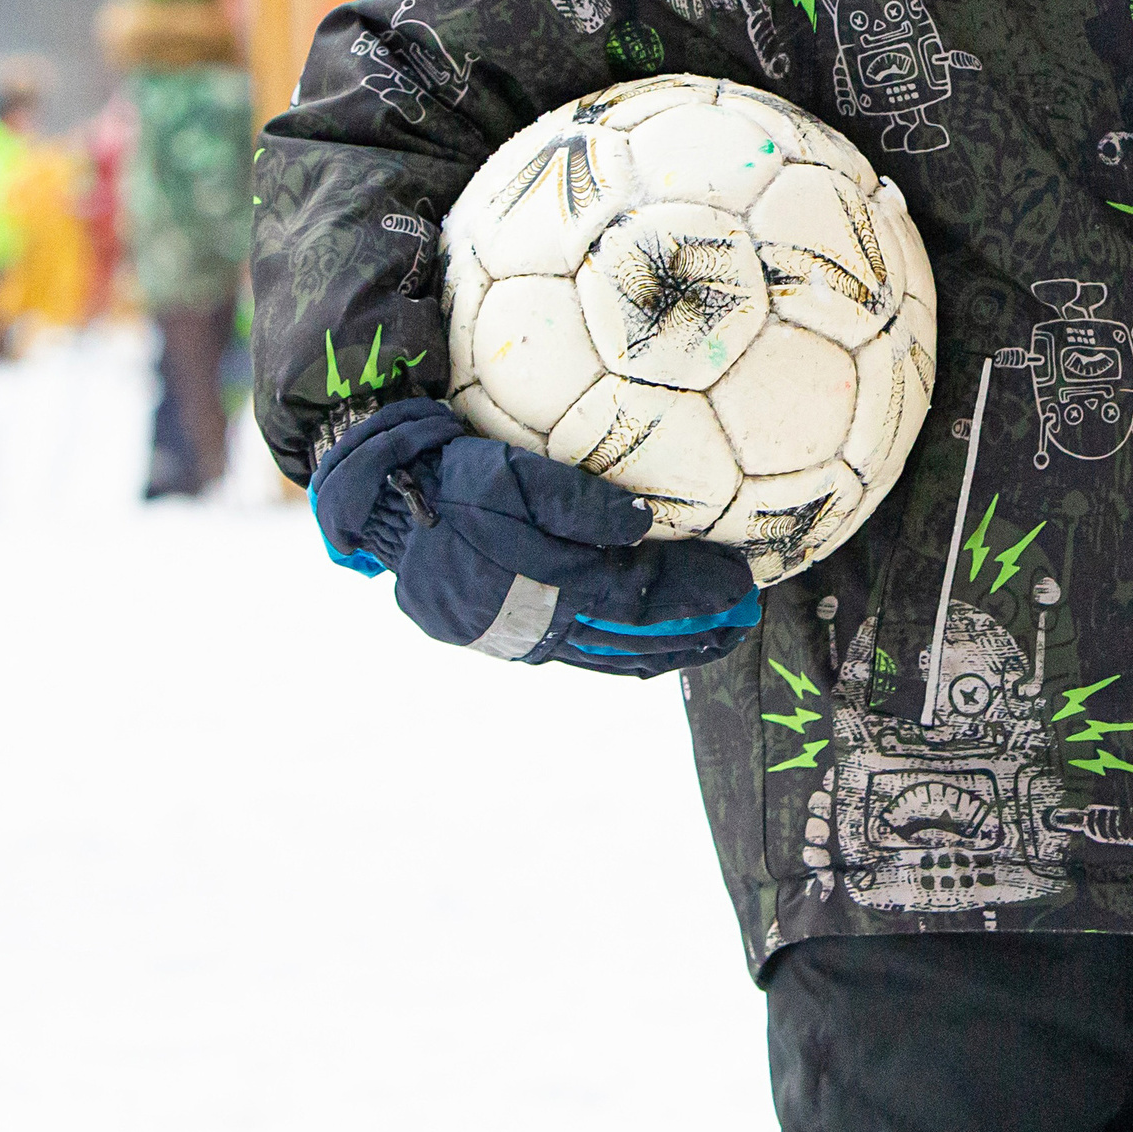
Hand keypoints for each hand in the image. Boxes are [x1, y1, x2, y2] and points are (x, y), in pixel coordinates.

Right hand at [310, 399, 760, 675]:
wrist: (388, 513)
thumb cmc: (454, 480)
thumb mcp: (510, 475)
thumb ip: (574, 502)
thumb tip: (641, 526)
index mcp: (546, 583)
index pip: (643, 595)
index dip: (696, 592)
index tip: (743, 583)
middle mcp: (540, 622)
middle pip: (637, 636)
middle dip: (696, 631)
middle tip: (745, 621)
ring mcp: (524, 639)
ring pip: (612, 655)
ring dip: (669, 650)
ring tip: (714, 640)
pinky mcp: (511, 642)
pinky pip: (582, 656)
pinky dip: (624, 655)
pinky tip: (651, 648)